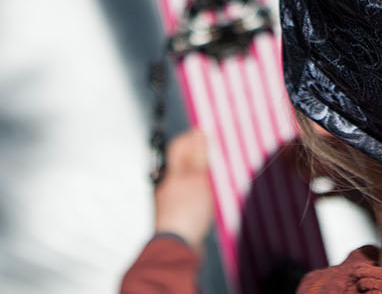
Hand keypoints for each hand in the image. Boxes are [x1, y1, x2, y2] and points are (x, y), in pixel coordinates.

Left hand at [154, 129, 214, 251]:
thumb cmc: (185, 214)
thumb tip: (198, 132)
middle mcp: (167, 185)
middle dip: (197, 156)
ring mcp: (171, 202)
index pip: (178, 146)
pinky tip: (208, 201)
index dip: (191, 137)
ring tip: (214, 177)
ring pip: (186, 182)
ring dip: (200, 177)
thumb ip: (198, 156)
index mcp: (170, 172)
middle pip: (182, 163)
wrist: (178, 248)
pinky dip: (199, 195)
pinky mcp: (178, 217)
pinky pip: (189, 199)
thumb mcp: (198, 179)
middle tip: (213, 153)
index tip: (205, 133)